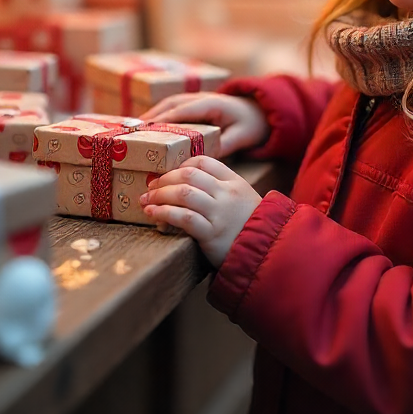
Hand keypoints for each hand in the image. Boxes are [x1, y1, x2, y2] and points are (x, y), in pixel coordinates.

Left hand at [140, 155, 261, 266]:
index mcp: (234, 182)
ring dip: (160, 195)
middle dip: (165, 179)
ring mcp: (219, 213)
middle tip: (151, 186)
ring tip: (146, 200)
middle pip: (189, 175)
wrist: (266, 251)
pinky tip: (153, 214)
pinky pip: (184, 218)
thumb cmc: (249, 225)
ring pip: (184, 194)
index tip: (168, 173)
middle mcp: (226, 194)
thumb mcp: (242, 198)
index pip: (203, 162)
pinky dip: (164, 213)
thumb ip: (221, 188)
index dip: (181, 165)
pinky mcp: (212, 233)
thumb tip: (187, 182)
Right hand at [141, 92, 267, 158]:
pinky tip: (148, 127)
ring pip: (169, 103)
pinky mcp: (195, 104)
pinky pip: (173, 107)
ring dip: (152, 114)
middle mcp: (201, 97)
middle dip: (152, 116)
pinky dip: (159, 114)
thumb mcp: (241, 136)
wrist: (260, 111)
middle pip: (171, 103)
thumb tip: (204, 158)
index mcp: (211, 104)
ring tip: (135, 129)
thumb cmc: (250, 124)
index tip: (147, 129)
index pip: (182, 110)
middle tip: (133, 131)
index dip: (163, 119)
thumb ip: (225, 146)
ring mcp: (197, 98)